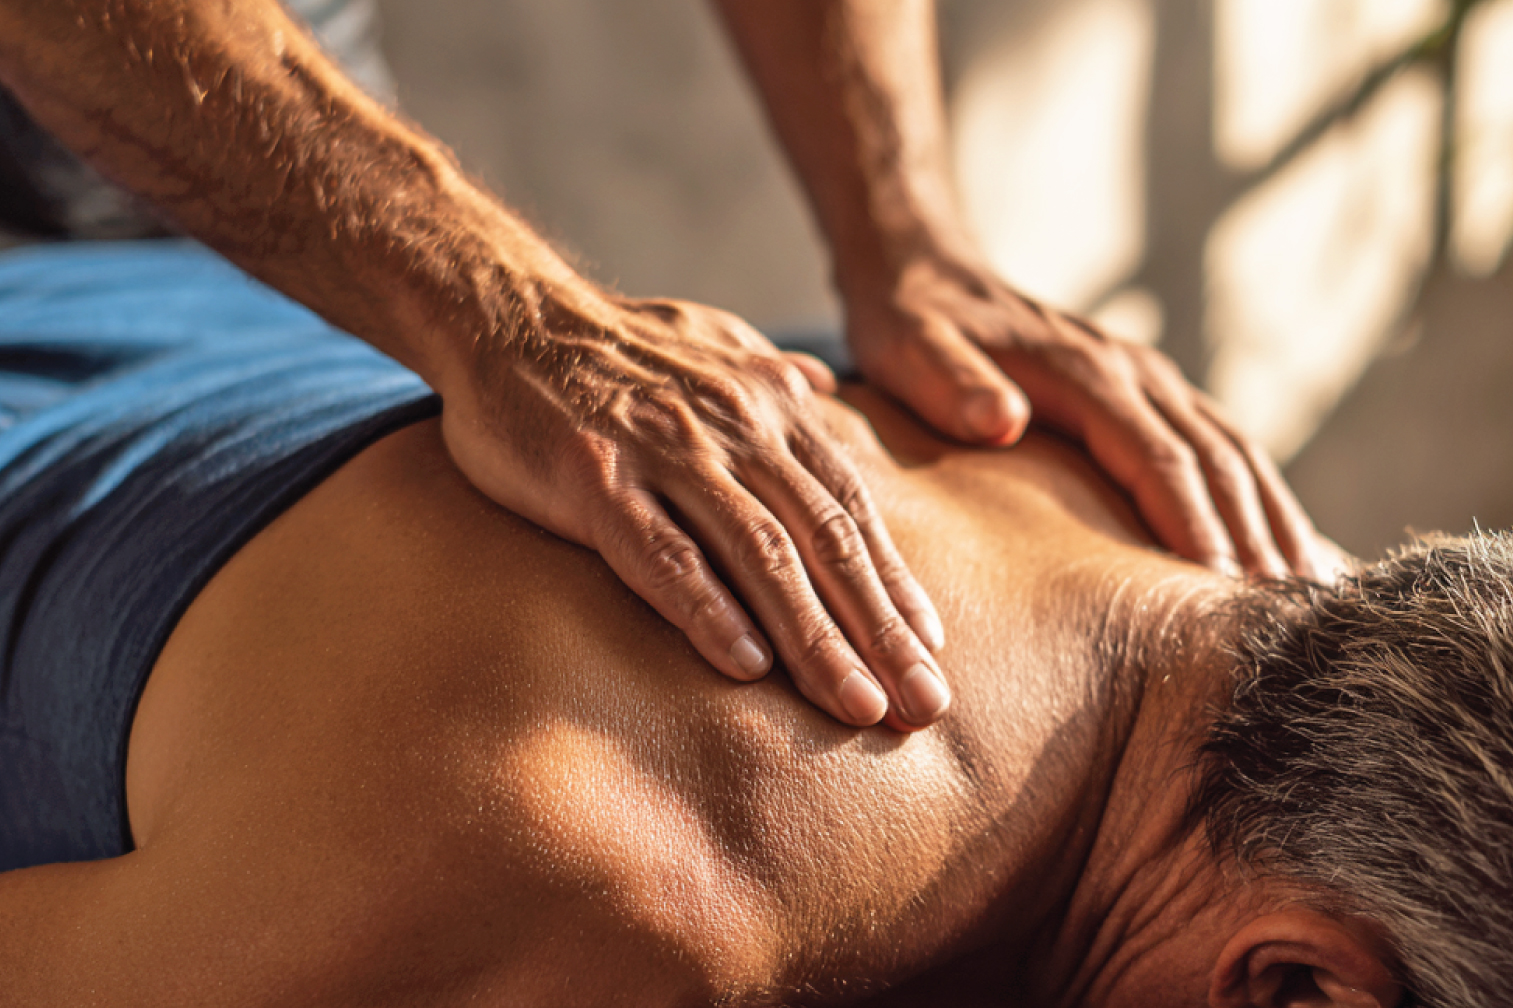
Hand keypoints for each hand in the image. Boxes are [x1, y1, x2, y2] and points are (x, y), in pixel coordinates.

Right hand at [435, 284, 950, 728]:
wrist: (507, 309)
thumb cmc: (617, 344)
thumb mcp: (715, 342)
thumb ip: (774, 375)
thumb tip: (825, 388)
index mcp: (770, 407)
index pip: (850, 506)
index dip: (894, 581)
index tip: (929, 649)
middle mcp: (734, 429)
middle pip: (824, 540)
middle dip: (880, 630)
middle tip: (922, 705)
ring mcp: (665, 451)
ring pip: (758, 555)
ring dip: (815, 637)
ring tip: (857, 705)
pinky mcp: (594, 476)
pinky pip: (660, 552)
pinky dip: (707, 609)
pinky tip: (745, 667)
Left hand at [843, 249, 1332, 581]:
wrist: (924, 269)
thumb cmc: (911, 323)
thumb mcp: (909, 349)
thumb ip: (950, 385)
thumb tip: (1001, 420)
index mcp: (1084, 371)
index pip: (1160, 459)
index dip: (1196, 527)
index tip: (1224, 592)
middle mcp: (1134, 371)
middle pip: (1219, 461)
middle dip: (1255, 539)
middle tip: (1283, 624)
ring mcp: (1148, 377)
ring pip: (1235, 452)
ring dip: (1273, 519)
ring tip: (1303, 596)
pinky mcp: (1147, 391)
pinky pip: (1221, 445)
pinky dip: (1257, 495)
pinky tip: (1278, 545)